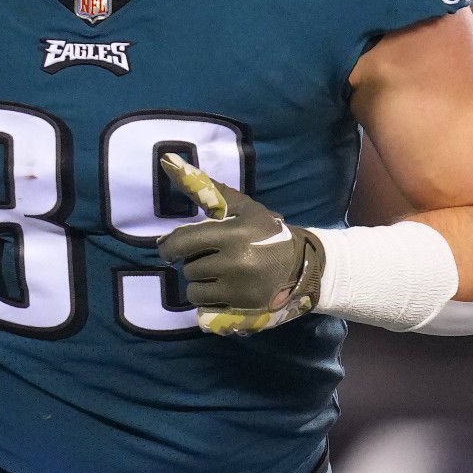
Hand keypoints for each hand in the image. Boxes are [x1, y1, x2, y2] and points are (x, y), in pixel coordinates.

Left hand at [156, 153, 325, 334]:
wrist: (303, 266)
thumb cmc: (268, 233)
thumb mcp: (245, 209)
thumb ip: (212, 192)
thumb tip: (173, 164)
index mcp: (232, 234)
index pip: (182, 242)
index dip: (169, 247)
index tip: (170, 250)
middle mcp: (233, 262)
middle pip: (189, 268)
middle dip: (195, 263)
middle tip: (212, 259)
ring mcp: (238, 289)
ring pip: (195, 291)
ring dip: (200, 285)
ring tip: (218, 277)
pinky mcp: (242, 309)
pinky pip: (207, 308)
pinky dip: (210, 301)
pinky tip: (225, 292)